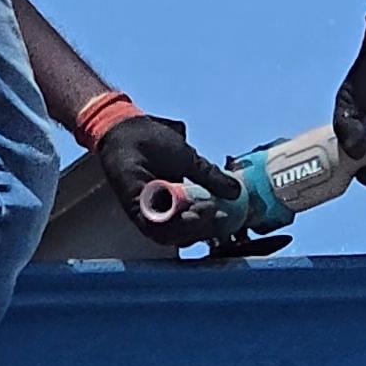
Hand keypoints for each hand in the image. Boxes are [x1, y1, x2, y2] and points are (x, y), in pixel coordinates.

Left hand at [94, 113, 235, 246]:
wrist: (130, 128)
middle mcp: (158, 213)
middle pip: (184, 236)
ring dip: (191, 227)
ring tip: (206, 213)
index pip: (194, 226)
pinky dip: (173, 223)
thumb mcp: (190, 161)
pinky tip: (189, 213)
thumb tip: (235, 191)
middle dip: (204, 228)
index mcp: (171, 204)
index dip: (211, 225)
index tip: (226, 214)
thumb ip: (210, 178)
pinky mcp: (133, 208)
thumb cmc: (154, 143)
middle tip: (217, 213)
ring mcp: (144, 212)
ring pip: (170, 235)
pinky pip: (154, 226)